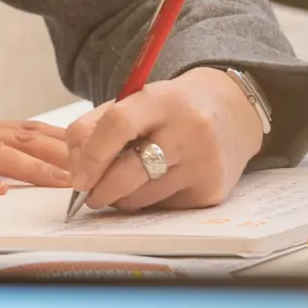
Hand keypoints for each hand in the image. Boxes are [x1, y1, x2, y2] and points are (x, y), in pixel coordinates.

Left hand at [65, 68, 266, 213]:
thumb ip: (95, 127)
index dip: (92, 155)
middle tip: (89, 195)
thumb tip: (76, 172)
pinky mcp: (211, 191)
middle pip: (128, 171)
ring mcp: (204, 163)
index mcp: (164, 99)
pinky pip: (162, 208)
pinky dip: (149, 202)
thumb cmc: (171, 110)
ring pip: (142, 197)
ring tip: (127, 182)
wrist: (231, 114)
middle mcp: (190, 130)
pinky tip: (158, 183)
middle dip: (100, 189)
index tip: (78, 179)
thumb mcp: (135, 102)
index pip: (118, 124)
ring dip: (122, 197)